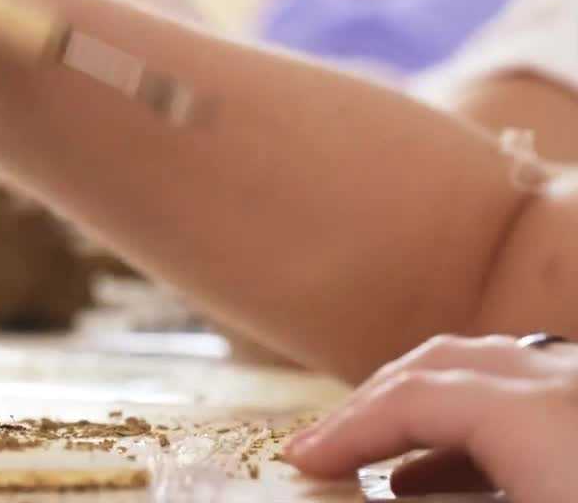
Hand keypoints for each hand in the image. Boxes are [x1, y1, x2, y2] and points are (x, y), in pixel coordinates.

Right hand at [283, 334, 577, 501]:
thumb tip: (373, 493)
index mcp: (540, 412)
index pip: (414, 397)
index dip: (346, 427)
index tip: (301, 460)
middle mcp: (569, 381)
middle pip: (447, 363)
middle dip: (375, 400)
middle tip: (328, 444)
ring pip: (496, 368)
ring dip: (428, 405)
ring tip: (388, 459)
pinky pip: (536, 392)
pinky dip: (486, 417)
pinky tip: (468, 470)